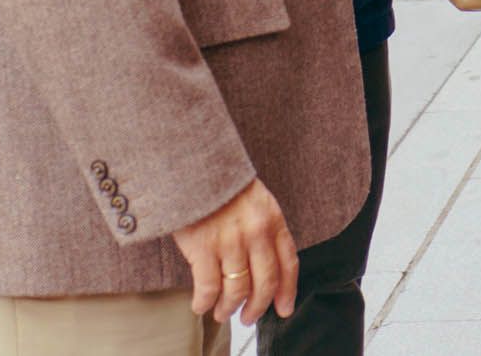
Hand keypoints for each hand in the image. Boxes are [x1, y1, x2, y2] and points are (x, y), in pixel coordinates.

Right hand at [171, 177, 296, 326]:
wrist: (192, 163)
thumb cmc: (221, 183)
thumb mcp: (255, 200)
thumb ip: (263, 228)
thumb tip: (264, 265)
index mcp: (272, 219)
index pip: (288, 263)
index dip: (288, 290)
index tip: (284, 309)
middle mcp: (256, 233)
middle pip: (264, 283)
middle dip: (257, 307)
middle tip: (248, 318)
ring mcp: (230, 241)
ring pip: (237, 290)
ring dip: (229, 308)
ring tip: (222, 313)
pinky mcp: (203, 247)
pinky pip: (208, 288)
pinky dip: (204, 302)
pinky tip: (200, 305)